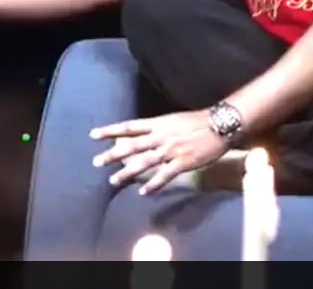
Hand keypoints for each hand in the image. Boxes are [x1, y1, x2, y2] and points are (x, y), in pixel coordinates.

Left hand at [89, 110, 228, 193]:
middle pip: (131, 146)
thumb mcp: (172, 120)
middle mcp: (160, 137)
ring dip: (127, 172)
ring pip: (144, 162)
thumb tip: (140, 134)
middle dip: (112, 155)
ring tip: (113, 180)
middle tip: (96, 162)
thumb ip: (156, 128)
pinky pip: (165, 176)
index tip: (93, 135)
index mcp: (157, 124)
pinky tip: (143, 193)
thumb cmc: (196, 122)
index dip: (110, 131)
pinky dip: (154, 184)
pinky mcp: (183, 163)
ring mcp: (171, 150)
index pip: (128, 127)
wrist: (219, 125)